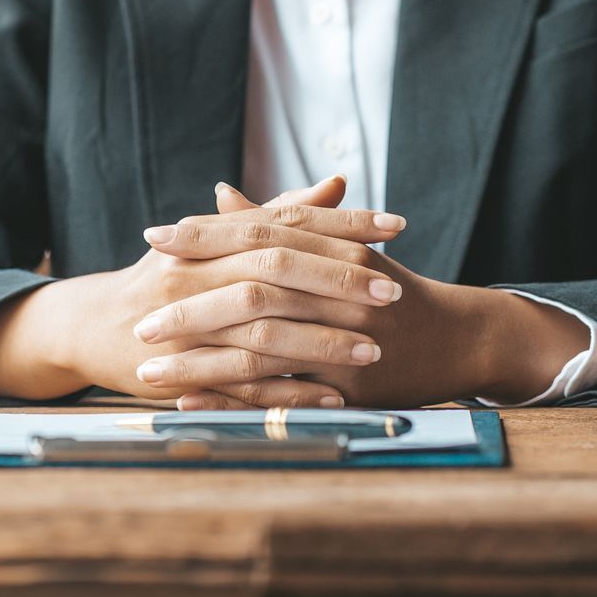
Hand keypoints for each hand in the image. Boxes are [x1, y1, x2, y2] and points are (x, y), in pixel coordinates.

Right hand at [0, 179, 403, 402]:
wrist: (90, 326)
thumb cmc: (166, 277)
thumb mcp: (216, 239)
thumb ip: (279, 211)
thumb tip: (339, 183)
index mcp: (211, 238)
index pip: (285, 221)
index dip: (343, 223)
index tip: (397, 226)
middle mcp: (197, 275)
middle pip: (276, 271)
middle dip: (338, 282)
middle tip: (393, 292)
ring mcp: (187, 325)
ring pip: (263, 331)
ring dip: (321, 343)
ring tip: (374, 351)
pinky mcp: (184, 372)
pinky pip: (243, 385)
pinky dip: (289, 392)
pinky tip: (333, 396)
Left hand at [137, 184, 589, 408]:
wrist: (458, 337)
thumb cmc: (388, 287)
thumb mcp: (339, 248)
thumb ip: (279, 221)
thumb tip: (219, 194)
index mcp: (335, 248)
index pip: (258, 234)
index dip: (204, 236)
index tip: (153, 238)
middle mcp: (341, 290)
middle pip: (252, 292)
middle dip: (189, 307)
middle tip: (138, 321)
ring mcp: (346, 340)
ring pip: (259, 348)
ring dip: (198, 363)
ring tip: (145, 370)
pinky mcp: (349, 387)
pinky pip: (281, 395)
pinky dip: (231, 400)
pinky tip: (188, 402)